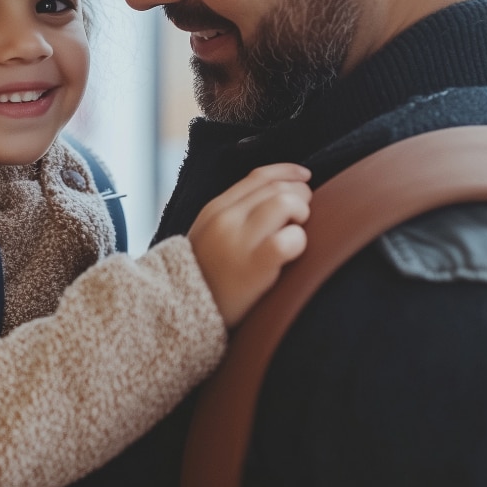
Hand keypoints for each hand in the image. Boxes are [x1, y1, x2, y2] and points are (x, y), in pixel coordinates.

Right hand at [186, 163, 311, 326]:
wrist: (182, 313)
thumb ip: (235, 214)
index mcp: (215, 209)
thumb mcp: (209, 235)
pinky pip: (290, 239)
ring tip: (295, 233)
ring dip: (301, 214)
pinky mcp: (256, 263)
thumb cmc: (206, 278)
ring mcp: (239, 240)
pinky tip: (292, 252)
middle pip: (277, 188)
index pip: (258, 176)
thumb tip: (277, 194)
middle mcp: (226, 218)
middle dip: (300, 196)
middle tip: (303, 215)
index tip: (304, 176)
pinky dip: (299, 241)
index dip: (287, 172)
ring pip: (286, 203)